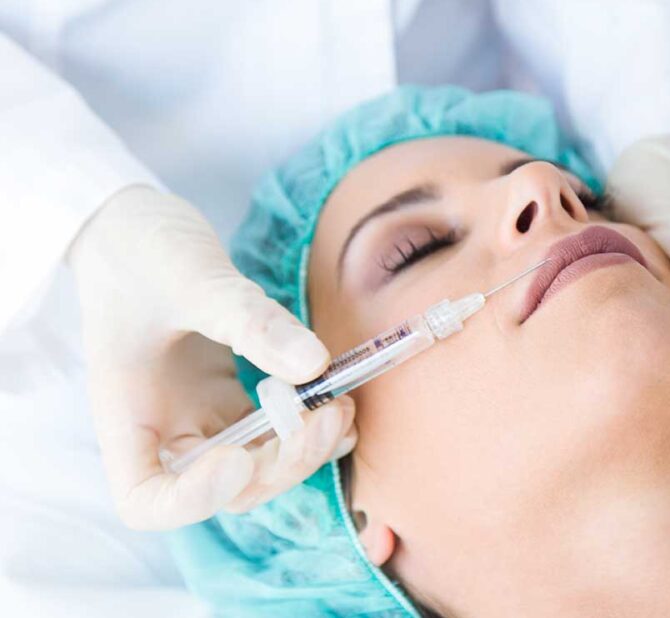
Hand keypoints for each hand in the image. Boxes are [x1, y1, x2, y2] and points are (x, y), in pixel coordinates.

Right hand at [68, 186, 357, 529]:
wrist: (134, 226)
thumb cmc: (142, 250)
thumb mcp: (193, 278)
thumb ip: (251, 322)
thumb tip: (316, 364)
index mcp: (128, 414)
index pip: (146, 499)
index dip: (195, 499)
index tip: (238, 458)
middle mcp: (166, 428)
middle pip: (227, 489)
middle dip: (282, 464)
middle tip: (326, 416)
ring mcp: (202, 416)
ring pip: (260, 466)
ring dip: (306, 451)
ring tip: (341, 406)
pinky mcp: (230, 398)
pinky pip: (275, 434)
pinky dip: (309, 430)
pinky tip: (339, 406)